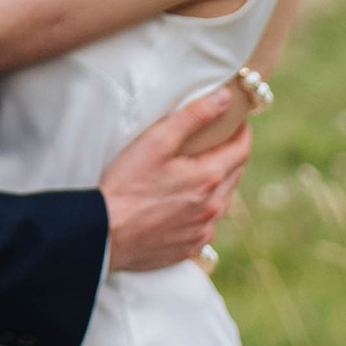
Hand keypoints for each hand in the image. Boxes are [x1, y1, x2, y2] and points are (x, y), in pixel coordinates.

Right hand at [100, 81, 253, 274]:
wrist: (104, 235)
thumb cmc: (127, 185)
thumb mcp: (158, 141)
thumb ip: (194, 115)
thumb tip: (225, 98)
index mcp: (210, 178)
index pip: (242, 150)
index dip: (242, 132)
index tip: (236, 122)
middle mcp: (213, 208)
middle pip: (234, 175)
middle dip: (229, 156)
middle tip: (215, 142)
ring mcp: (202, 231)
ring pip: (220, 201)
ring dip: (215, 185)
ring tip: (195, 172)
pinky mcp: (188, 248)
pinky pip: (205, 225)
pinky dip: (201, 210)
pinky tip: (182, 204)